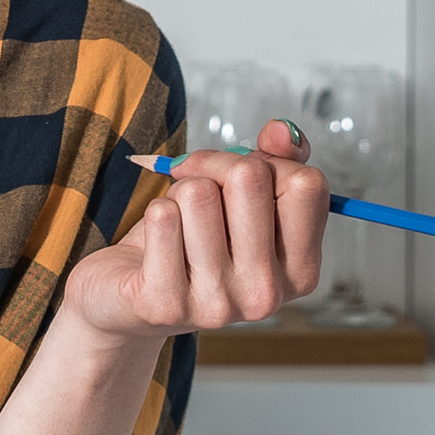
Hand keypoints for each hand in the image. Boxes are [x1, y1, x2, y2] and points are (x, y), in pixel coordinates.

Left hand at [64, 122, 328, 338]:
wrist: (128, 299)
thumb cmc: (193, 241)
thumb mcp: (242, 202)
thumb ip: (275, 161)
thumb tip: (282, 130)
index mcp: (300, 271)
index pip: (306, 183)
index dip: (265, 161)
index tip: (235, 173)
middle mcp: (266, 295)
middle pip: (250, 176)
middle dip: (212, 166)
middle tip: (195, 191)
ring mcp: (218, 304)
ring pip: (198, 192)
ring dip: (179, 194)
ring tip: (178, 225)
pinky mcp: (166, 303)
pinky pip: (163, 216)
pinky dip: (154, 213)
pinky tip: (155, 244)